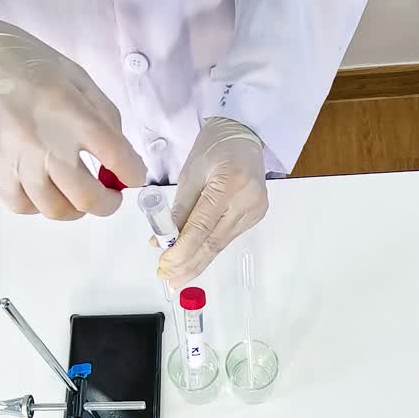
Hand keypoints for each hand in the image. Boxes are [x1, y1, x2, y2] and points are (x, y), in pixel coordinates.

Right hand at [0, 10, 145, 218]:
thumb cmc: (23, 63)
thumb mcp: (75, 76)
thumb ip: (103, 116)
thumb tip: (120, 155)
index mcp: (71, 113)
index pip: (118, 158)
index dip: (134, 174)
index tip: (132, 176)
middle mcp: (46, 144)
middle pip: (89, 198)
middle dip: (108, 203)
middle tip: (109, 195)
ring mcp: (17, 162)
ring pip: (57, 210)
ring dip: (75, 208)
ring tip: (76, 193)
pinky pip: (24, 207)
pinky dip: (40, 204)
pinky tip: (44, 187)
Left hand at [159, 117, 267, 285]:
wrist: (243, 136)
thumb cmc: (213, 149)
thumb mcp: (190, 175)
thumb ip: (178, 210)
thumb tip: (162, 242)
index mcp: (229, 183)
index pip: (202, 227)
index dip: (182, 251)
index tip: (164, 266)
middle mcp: (248, 200)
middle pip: (214, 242)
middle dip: (189, 264)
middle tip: (169, 280)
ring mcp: (255, 210)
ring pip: (221, 244)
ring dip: (197, 262)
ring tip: (178, 277)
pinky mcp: (256, 216)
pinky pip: (228, 237)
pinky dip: (209, 250)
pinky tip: (195, 261)